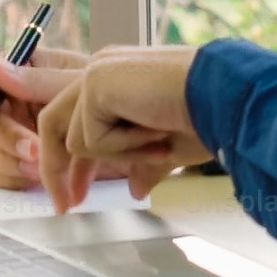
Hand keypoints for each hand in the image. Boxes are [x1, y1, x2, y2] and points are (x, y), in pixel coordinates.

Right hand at [0, 46, 120, 190]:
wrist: (146, 136)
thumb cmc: (118, 98)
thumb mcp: (82, 82)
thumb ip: (39, 79)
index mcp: (21, 75)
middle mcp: (13, 105)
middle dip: (4, 140)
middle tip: (34, 152)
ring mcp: (15, 137)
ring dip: (10, 164)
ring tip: (44, 172)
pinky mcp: (24, 166)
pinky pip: (3, 177)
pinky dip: (19, 183)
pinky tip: (46, 184)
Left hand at [36, 46, 211, 212]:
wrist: (224, 99)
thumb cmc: (206, 119)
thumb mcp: (167, 149)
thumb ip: (142, 165)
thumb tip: (134, 189)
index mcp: (115, 81)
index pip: (75, 123)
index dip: (71, 163)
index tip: (70, 197)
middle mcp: (100, 71)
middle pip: (52, 124)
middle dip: (55, 170)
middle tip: (65, 206)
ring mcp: (95, 74)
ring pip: (77, 141)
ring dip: (122, 155)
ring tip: (160, 141)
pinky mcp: (96, 83)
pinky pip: (92, 140)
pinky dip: (126, 147)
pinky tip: (155, 130)